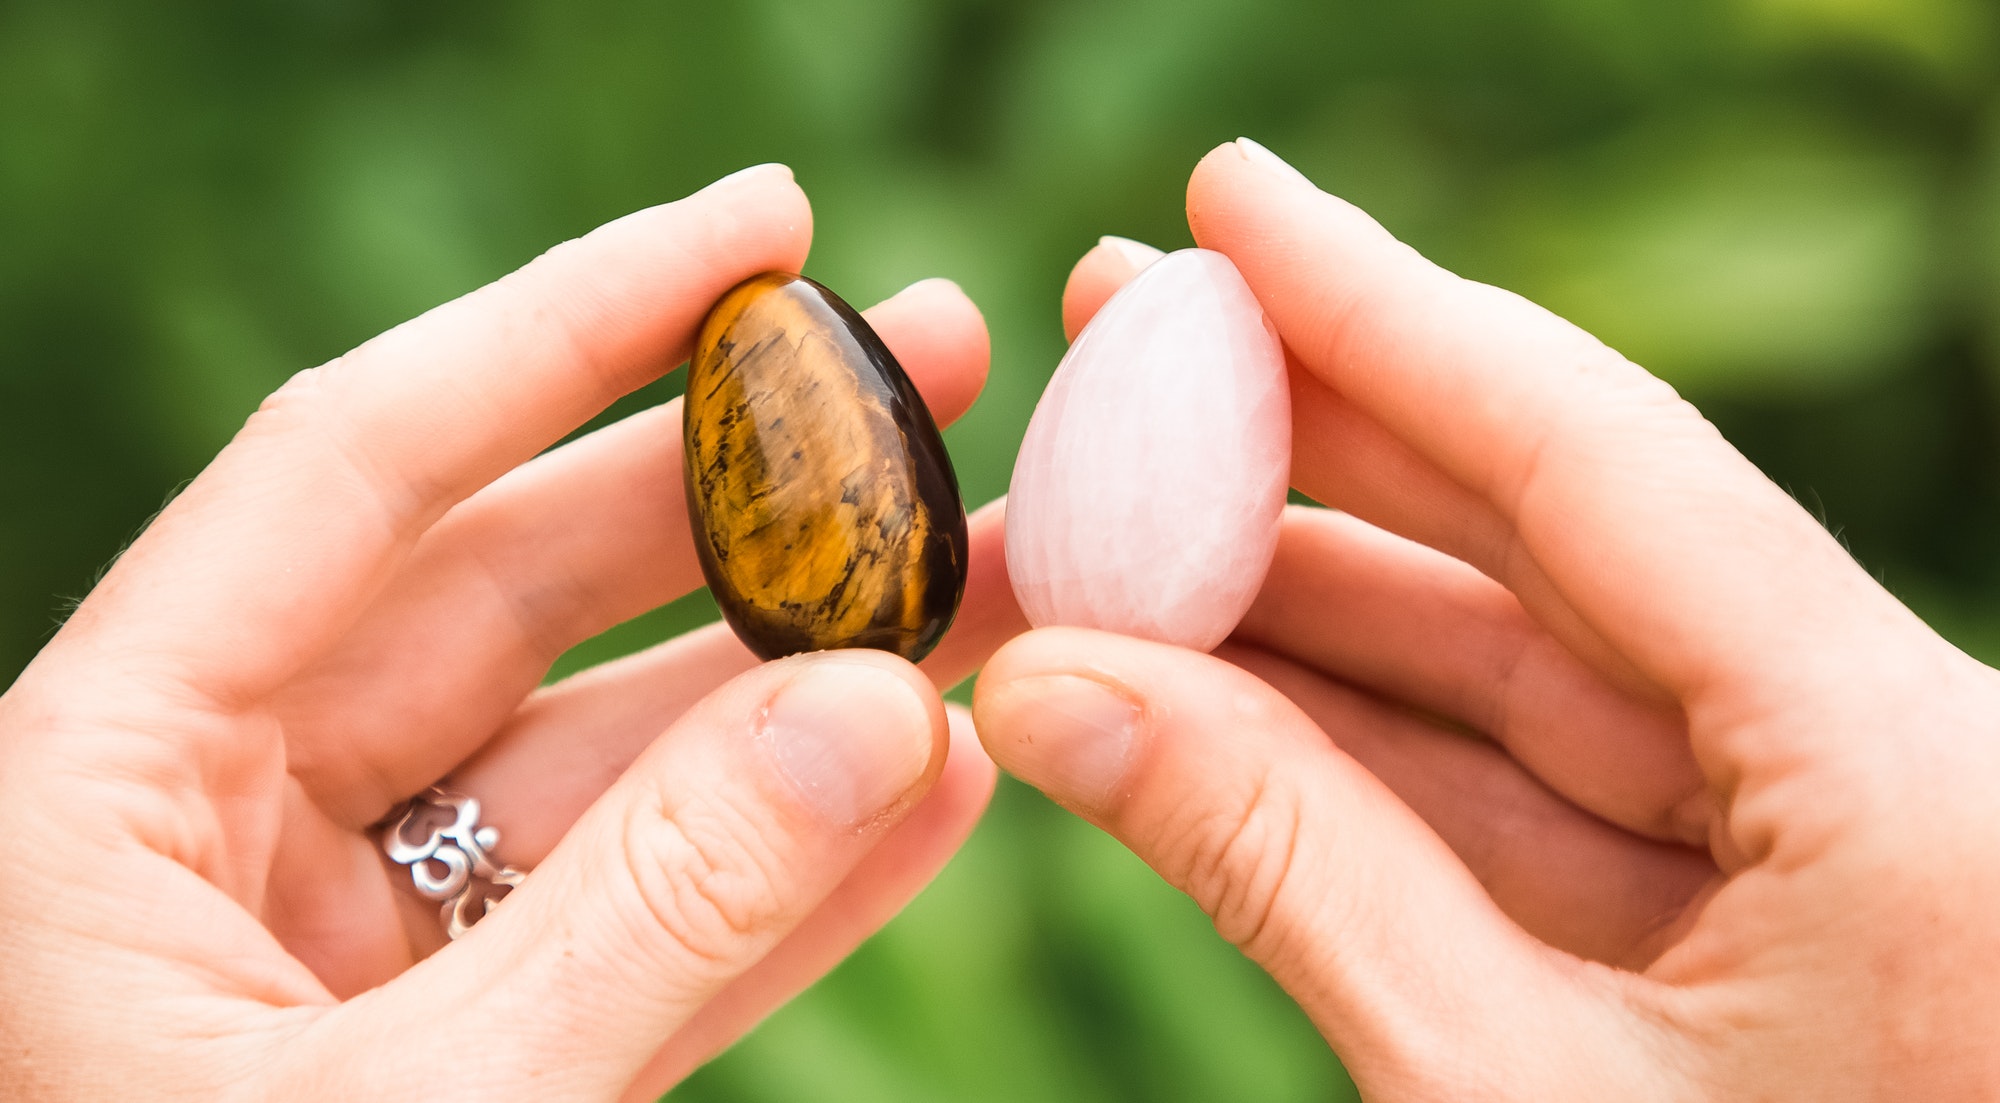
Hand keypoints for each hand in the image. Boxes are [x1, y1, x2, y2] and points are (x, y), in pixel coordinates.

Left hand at [0, 165, 1025, 1100]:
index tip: (766, 225)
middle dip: (743, 482)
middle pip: (515, 582)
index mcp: (97, 785)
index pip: (370, 465)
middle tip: (941, 370)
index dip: (577, 324)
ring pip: (607, 752)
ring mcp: (344, 939)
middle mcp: (216, 825)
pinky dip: (788, 856)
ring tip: (1000, 573)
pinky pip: (635, 913)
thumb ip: (653, 925)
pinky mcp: (446, 1045)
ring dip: (807, 671)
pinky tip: (943, 775)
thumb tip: (889, 709)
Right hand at [974, 140, 1999, 1097]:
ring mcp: (1794, 833)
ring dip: (1295, 593)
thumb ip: (1285, 866)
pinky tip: (1192, 668)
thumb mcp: (1514, 1099)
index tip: (1223, 203)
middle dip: (1308, 434)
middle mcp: (1869, 754)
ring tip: (1102, 515)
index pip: (1598, 459)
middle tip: (1110, 338)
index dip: (1389, 310)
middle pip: (1546, 532)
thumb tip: (1050, 685)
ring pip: (1512, 658)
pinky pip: (1514, 778)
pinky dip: (1348, 728)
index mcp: (1905, 764)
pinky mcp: (1728, 912)